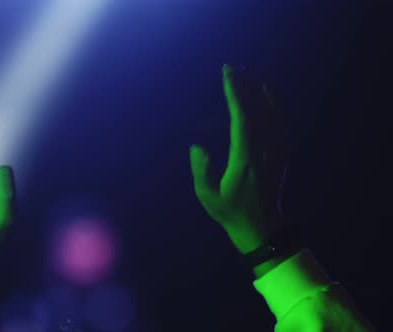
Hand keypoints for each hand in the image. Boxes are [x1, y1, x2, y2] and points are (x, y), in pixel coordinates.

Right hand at [189, 65, 285, 253]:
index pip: (241, 118)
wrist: (263, 227)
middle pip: (257, 110)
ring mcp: (275, 151)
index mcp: (245, 158)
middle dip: (244, 86)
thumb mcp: (208, 196)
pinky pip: (279, 122)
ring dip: (258, 91)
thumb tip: (197, 145)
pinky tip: (268, 92)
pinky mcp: (281, 154)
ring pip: (270, 113)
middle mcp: (264, 150)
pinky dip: (274, 104)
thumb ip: (202, 171)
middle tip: (233, 67)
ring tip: (247, 74)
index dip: (235, 93)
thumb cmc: (231, 212)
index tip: (227, 74)